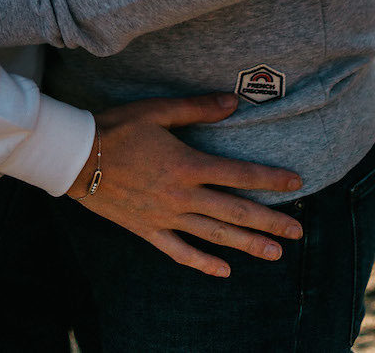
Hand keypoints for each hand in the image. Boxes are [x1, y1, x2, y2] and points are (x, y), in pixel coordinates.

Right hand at [67, 94, 303, 277]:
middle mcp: (181, 196)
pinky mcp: (148, 230)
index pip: (238, 174)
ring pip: (214, 235)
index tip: (296, 183)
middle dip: (269, 222)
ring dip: (247, 245)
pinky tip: (223, 271)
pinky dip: (202, 263)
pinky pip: (179, 252)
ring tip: (275, 254)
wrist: (76, 157)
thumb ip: (198, 108)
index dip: (270, 179)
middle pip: (234, 211)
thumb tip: (235, 102)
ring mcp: (165, 217)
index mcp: (187, 165)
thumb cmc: (117, 127)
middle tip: (298, 232)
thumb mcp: (157, 111)